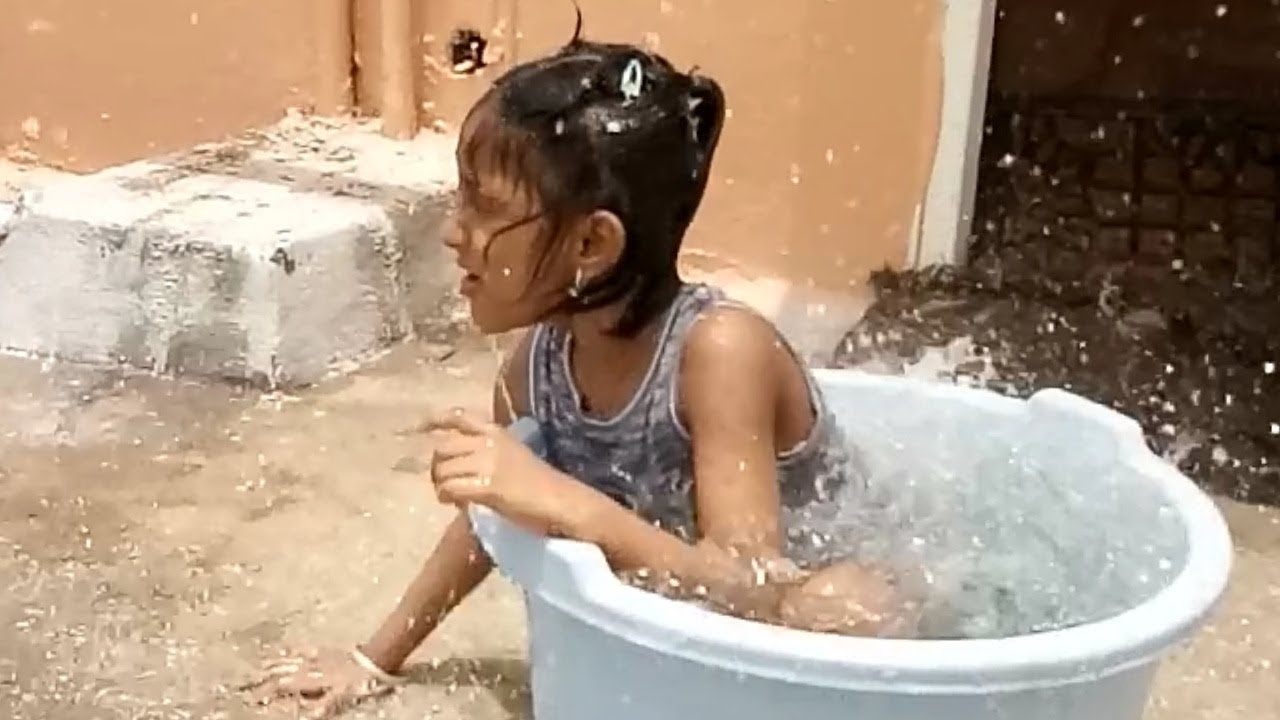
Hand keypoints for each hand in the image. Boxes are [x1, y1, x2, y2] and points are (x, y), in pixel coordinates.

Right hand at [245, 648, 394, 718]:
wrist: (375, 661)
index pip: (282, 686)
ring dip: (275, 662)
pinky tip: (286, 647)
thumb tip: (307, 712)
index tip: (252, 697)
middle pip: (283, 671)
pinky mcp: (326, 650)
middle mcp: (310, 667)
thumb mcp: (338, 700)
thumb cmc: (358, 684)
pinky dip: (292, 648)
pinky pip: (305, 648)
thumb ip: (319, 706)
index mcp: (310, 680)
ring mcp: (318, 657)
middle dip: (266, 677)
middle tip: (250, 682)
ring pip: (291, 659)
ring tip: (261, 664)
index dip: (267, 692)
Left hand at [428, 408, 592, 537]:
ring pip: (443, 469)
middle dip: (437, 466)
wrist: (562, 502)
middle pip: (443, 447)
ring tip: (453, 497)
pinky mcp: (487, 485)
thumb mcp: (514, 457)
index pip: (461, 418)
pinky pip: (451, 487)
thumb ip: (488, 454)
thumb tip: (459, 464)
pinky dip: (448, 497)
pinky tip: (457, 505)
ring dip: (442, 485)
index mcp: (498, 432)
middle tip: (444, 484)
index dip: (437, 421)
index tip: (421, 427)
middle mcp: (490, 442)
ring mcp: (488, 462)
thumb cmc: (542, 486)